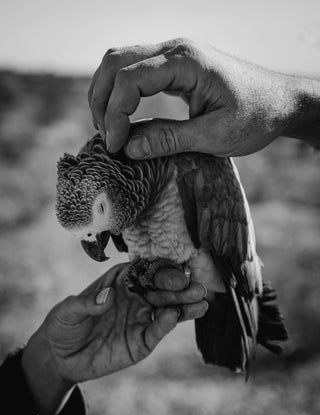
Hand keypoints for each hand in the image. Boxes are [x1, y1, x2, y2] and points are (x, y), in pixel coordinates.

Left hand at [22, 263, 206, 414]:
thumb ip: (87, 302)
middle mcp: (136, 297)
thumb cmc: (63, 325)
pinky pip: (156, 332)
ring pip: (167, 310)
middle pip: (161, 290)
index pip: (145, 272)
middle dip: (180, 289)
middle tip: (197, 288)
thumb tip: (107, 296)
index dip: (160, 271)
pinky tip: (175, 318)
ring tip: (201, 303)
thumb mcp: (68, 311)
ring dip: (183, 307)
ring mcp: (140, 319)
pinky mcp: (141, 342)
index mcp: (121, 281)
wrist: (60, 357)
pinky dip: (166, 325)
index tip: (174, 273)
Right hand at [89, 38, 319, 156]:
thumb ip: (170, 140)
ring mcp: (172, 54)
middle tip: (107, 138)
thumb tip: (128, 148)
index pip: (130, 79)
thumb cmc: (255, 117)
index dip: (115, 114)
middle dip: (102, 101)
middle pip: (115, 62)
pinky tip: (123, 119)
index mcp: (186, 61)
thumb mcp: (215, 135)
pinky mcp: (173, 66)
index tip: (116, 146)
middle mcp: (175, 49)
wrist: (278, 103)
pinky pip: (134, 71)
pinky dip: (120, 93)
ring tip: (110, 131)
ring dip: (106, 95)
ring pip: (119, 63)